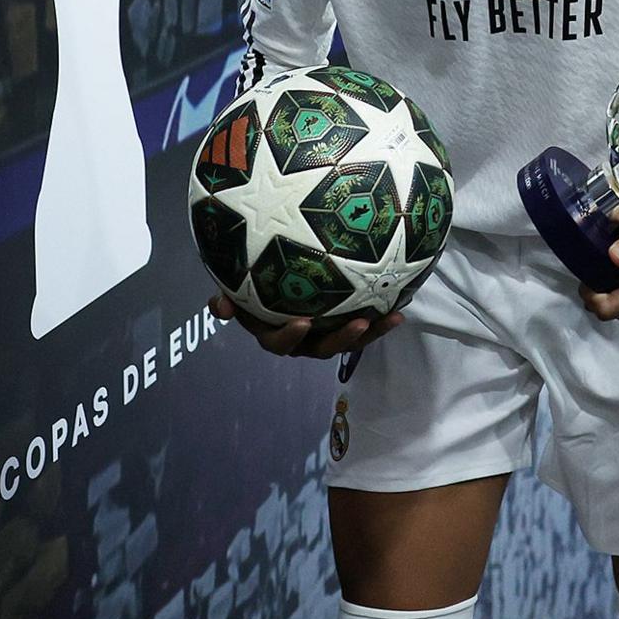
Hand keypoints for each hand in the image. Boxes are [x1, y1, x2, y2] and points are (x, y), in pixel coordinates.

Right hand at [208, 293, 403, 358]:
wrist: (279, 271)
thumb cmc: (256, 278)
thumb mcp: (238, 287)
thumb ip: (228, 297)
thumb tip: (220, 306)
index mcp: (274, 331)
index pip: (278, 342)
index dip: (288, 336)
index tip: (301, 322)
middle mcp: (302, 338)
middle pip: (320, 347)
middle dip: (340, 339)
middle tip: (357, 323)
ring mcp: (325, 333)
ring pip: (346, 339)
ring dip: (367, 333)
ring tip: (385, 318)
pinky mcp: (344, 324)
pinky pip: (364, 327)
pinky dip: (381, 322)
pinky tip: (399, 312)